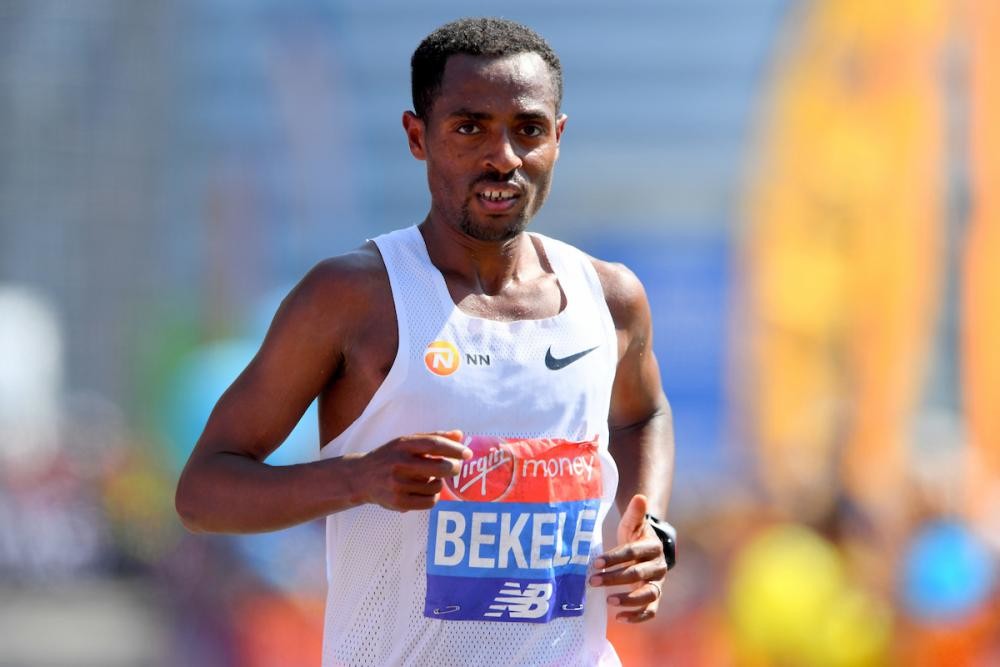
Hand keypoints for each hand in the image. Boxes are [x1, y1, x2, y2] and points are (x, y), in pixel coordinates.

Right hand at [352, 430, 470, 511]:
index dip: (454, 449)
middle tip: (454, 468)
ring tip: (431, 480)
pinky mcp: (398, 502)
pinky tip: (427, 491)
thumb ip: (433, 437)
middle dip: (453, 468)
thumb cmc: (390, 457)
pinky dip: (434, 497)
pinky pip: (430, 502)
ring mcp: (398, 484)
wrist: (361, 477)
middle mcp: (400, 463)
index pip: (435, 445)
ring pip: (436, 487)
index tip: (467, 453)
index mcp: (403, 444)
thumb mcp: (406, 442)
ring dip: (439, 484)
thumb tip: (460, 434)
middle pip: (440, 468)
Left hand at [589, 494, 666, 622]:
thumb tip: (640, 497)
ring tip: (608, 601)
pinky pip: (651, 610)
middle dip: (614, 578)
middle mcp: (658, 566)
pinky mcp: (655, 598)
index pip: (633, 552)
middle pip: (637, 574)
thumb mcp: (633, 524)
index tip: (596, 563)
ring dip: (628, 599)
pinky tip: (619, 617)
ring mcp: (658, 583)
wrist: (647, 550)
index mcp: (652, 547)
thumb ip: (635, 513)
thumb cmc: (635, 536)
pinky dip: (637, 616)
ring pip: (648, 594)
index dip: (615, 558)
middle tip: (592, 581)